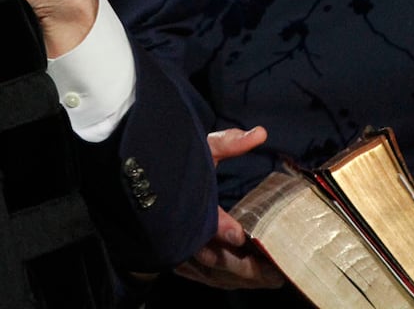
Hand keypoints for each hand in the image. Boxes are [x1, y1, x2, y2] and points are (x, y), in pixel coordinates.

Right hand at [173, 126, 284, 289]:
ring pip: (214, 274)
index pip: (203, 220)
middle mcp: (181, 234)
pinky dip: (228, 281)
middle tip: (276, 270)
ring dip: (243, 278)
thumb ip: (227, 143)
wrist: (137, 186)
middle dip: (247, 267)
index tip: (240, 236)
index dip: (222, 229)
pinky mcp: (179, 263)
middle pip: (215, 259)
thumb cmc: (172, 165)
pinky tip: (248, 279)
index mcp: (186, 205)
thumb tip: (260, 133)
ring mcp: (179, 253)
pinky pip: (206, 278)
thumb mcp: (199, 150)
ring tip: (273, 278)